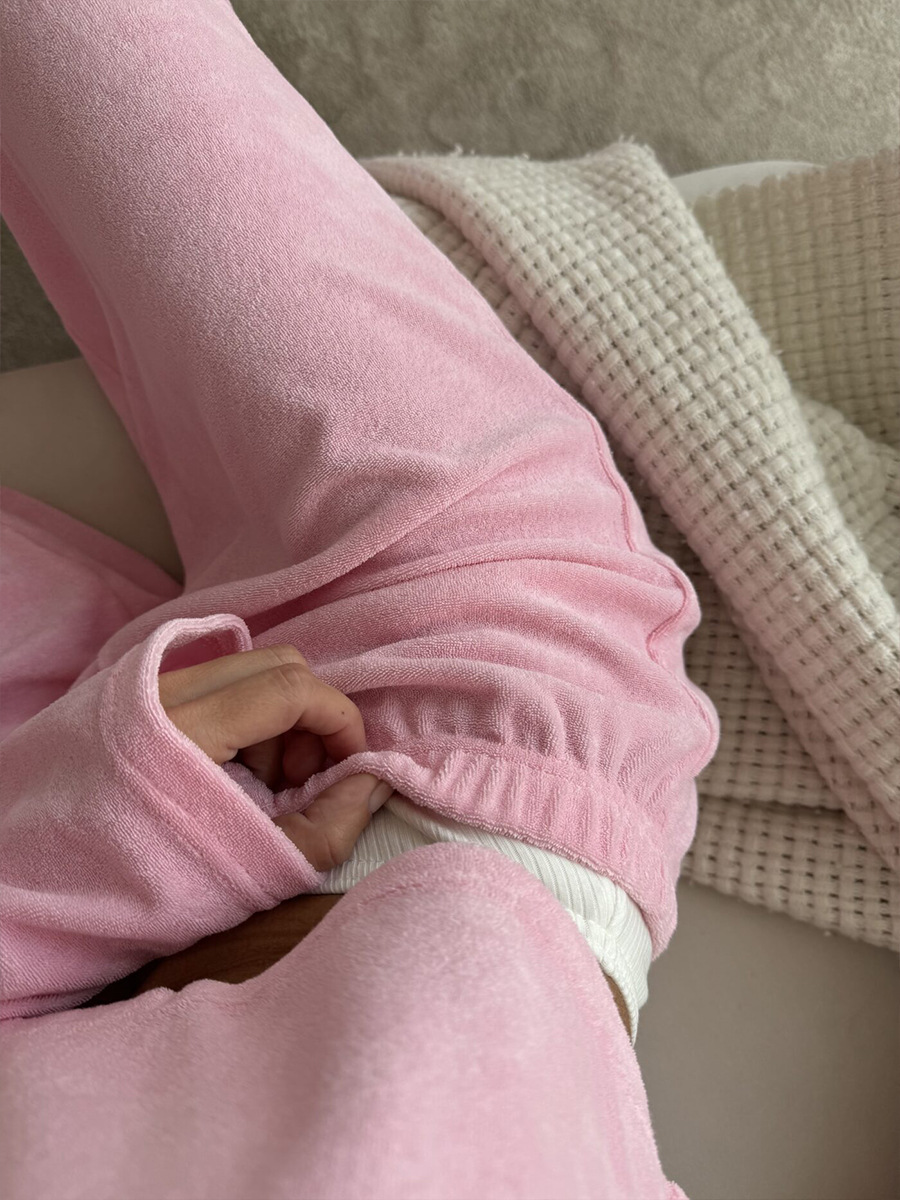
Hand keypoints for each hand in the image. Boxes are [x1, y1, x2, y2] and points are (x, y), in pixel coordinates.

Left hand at [157, 644, 392, 870]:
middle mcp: (161, 690)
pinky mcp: (135, 692)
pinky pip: (216, 681)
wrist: (48, 889)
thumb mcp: (252, 871)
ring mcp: (145, 686)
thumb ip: (328, 827)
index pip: (291, 688)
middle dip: (311, 718)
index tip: (353, 770)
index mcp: (183, 729)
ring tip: (265, 784)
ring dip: (279, 720)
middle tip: (302, 781)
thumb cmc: (145, 886)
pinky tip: (233, 770)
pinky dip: (246, 716)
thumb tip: (376, 781)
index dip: (340, 722)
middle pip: (277, 665)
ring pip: (249, 669)